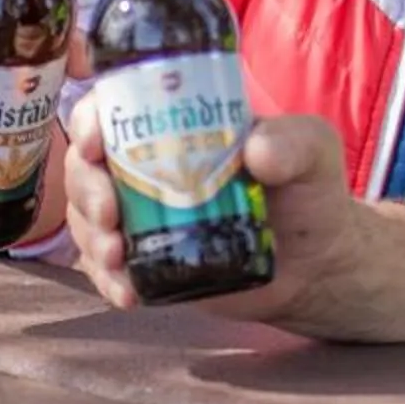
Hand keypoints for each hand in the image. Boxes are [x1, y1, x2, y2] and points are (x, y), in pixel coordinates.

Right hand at [63, 108, 355, 324]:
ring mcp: (145, 218)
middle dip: (86, 189)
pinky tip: (129, 293)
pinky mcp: (149, 262)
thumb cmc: (312, 193)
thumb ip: (295, 141)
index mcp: (179, 126)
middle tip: (110, 213)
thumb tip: (255, 150)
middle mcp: (151, 169)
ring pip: (89, 219)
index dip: (92, 121)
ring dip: (90, 237)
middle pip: (90, 168)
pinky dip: (107, 281)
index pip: (118, 109)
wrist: (318, 266)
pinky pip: (109, 270)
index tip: (94, 144)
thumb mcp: (314, 152)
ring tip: (118, 257)